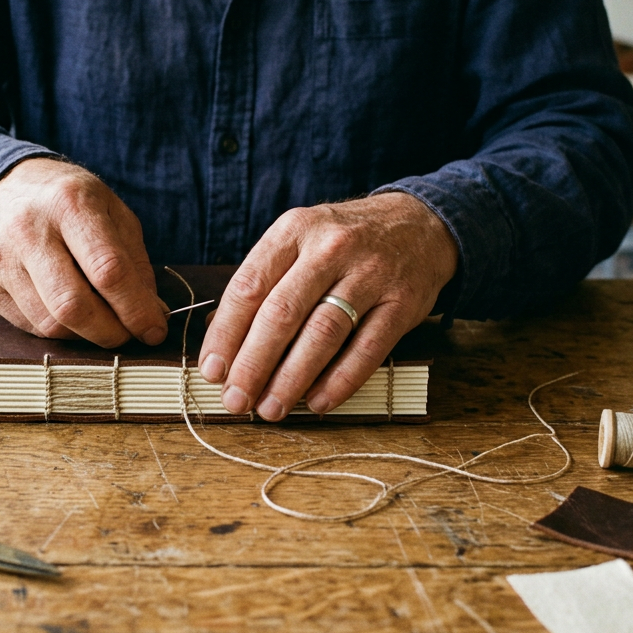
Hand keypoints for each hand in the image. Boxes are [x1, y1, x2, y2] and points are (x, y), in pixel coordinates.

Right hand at [0, 158, 169, 347]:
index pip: (108, 270)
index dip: (136, 309)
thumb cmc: (70, 202)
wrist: (6, 187)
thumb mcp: (112, 213)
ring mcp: (2, 257)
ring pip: (50, 324)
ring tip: (102, 322)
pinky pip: (30, 326)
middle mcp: (29, 229)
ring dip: (86, 335)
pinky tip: (70, 313)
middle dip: (110, 332)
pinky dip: (59, 330)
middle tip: (129, 335)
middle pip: (73, 306)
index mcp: (71, 203)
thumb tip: (152, 315)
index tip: (155, 331)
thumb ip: (135, 263)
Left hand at [197, 192, 457, 420]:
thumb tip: (221, 341)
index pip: (249, 286)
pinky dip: (340, 381)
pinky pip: (367, 349)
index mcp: (294, 230)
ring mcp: (370, 274)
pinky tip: (318, 402)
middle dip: (253, 364)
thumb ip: (264, 283)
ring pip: (322, 334)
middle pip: (282, 314)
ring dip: (292, 379)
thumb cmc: (344, 242)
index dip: (226, 333)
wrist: (420, 224)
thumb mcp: (300, 241)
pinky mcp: (403, 303)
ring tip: (271, 408)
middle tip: (236, 399)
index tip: (212, 371)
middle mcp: (330, 248)